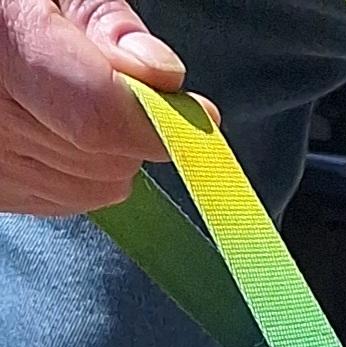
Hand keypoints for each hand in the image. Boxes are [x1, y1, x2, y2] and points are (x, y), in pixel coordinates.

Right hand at [0, 0, 209, 215]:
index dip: (154, 121)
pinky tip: (58, 127)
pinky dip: (82, 169)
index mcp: (5, 46)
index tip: (196, 113)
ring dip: (110, 150)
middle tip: (114, 79)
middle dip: (131, 124)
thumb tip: (161, 73)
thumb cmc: (14, 9)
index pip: (96, 115)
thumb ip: (103, 23)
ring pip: (95, 186)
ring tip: (72, 97)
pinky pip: (68, 199)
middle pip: (104, 155)